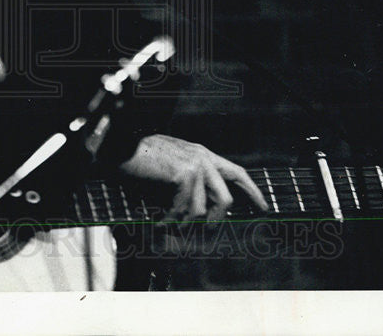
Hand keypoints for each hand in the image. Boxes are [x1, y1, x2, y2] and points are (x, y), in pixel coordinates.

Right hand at [118, 134, 268, 223]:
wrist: (120, 147)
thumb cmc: (139, 159)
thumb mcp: (170, 167)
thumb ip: (189, 182)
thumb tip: (203, 212)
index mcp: (202, 154)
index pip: (236, 173)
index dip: (252, 191)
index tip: (263, 208)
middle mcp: (202, 158)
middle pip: (225, 199)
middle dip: (215, 221)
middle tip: (203, 234)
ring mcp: (195, 165)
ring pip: (201, 211)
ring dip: (182, 225)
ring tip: (166, 225)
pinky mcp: (184, 175)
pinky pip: (183, 211)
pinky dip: (169, 222)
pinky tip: (158, 222)